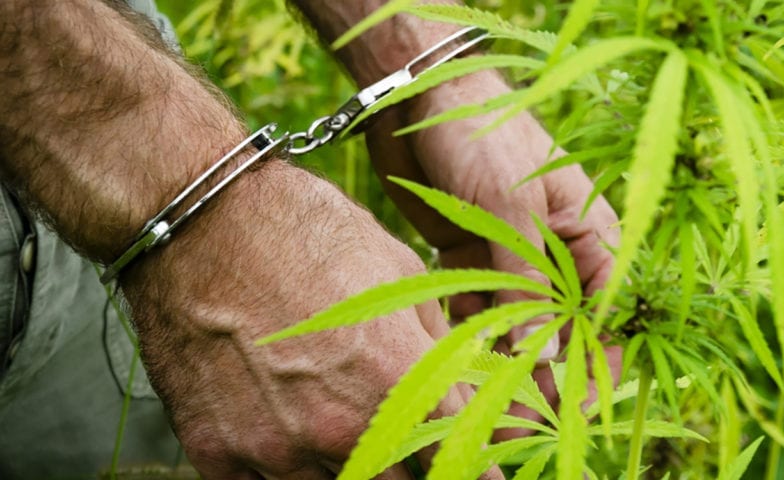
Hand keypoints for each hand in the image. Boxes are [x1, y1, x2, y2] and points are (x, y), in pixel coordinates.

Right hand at [120, 161, 502, 478]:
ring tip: (347, 438)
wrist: (198, 221)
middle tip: (412, 452)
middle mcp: (341, 426)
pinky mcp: (218, 452)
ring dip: (353, 474)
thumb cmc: (305, 232)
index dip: (478, 470)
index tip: (482, 473)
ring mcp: (276, 447)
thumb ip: (437, 342)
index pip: (460, 456)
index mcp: (397, 379)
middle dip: (413, 471)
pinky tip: (296, 446)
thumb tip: (464, 386)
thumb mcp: (399, 269)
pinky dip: (290, 476)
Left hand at [363, 70, 622, 437]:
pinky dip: (468, 334)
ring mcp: (514, 257)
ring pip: (517, 326)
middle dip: (545, 375)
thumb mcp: (511, 209)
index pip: (607, 314)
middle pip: (562, 329)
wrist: (421, 95)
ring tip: (483, 402)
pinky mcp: (474, 258)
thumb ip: (526, 284)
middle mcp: (557, 253)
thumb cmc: (483, 136)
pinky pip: (477, 309)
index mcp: (590, 235)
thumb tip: (541, 360)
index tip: (572, 409)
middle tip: (518, 418)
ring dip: (503, 362)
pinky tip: (454, 360)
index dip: (594, 365)